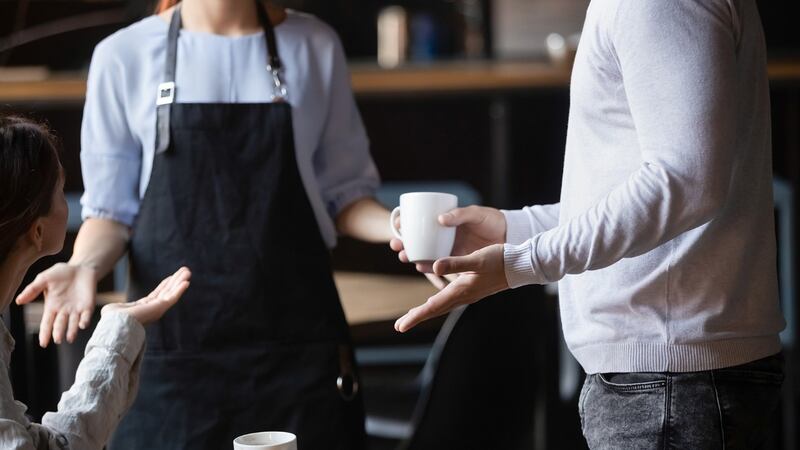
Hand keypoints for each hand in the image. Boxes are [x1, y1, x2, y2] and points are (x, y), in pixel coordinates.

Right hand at [16, 263, 97, 346]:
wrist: (80, 268)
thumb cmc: (61, 274)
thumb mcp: (44, 279)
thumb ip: (32, 289)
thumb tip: (18, 301)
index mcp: (51, 307)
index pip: (47, 323)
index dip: (45, 333)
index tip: (43, 343)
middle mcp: (64, 311)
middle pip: (60, 325)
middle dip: (58, 333)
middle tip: (57, 340)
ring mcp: (76, 310)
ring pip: (73, 323)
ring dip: (72, 331)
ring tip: (70, 338)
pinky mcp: (88, 306)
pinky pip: (86, 315)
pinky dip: (85, 320)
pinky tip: (82, 325)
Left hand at [102, 267, 190, 324]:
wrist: (115, 325)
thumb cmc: (112, 321)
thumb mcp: (115, 309)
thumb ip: (118, 306)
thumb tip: (111, 308)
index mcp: (144, 308)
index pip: (158, 294)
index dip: (166, 284)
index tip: (172, 276)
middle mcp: (153, 309)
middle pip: (168, 291)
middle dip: (176, 280)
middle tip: (185, 270)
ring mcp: (158, 309)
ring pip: (172, 293)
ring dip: (180, 281)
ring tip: (188, 271)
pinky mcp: (160, 308)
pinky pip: (173, 297)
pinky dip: (180, 289)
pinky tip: (186, 281)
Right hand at [390, 205, 505, 272]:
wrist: (509, 236)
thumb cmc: (492, 220)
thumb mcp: (476, 214)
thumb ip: (460, 214)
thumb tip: (440, 219)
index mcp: (445, 221)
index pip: (419, 221)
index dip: (405, 223)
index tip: (398, 224)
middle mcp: (443, 235)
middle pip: (417, 239)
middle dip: (404, 242)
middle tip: (396, 245)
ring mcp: (449, 248)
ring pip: (424, 253)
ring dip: (412, 255)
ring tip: (404, 256)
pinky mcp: (456, 261)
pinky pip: (438, 265)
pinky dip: (428, 267)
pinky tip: (421, 267)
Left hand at [395, 244, 507, 331]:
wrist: (521, 266)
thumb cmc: (500, 260)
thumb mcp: (477, 259)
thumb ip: (455, 263)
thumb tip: (435, 266)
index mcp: (461, 290)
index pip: (433, 307)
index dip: (415, 316)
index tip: (401, 326)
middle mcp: (463, 296)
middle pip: (435, 310)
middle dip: (416, 317)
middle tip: (400, 326)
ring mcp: (468, 294)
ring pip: (442, 306)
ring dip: (426, 311)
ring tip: (412, 316)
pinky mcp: (472, 289)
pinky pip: (449, 299)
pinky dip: (438, 303)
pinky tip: (435, 301)